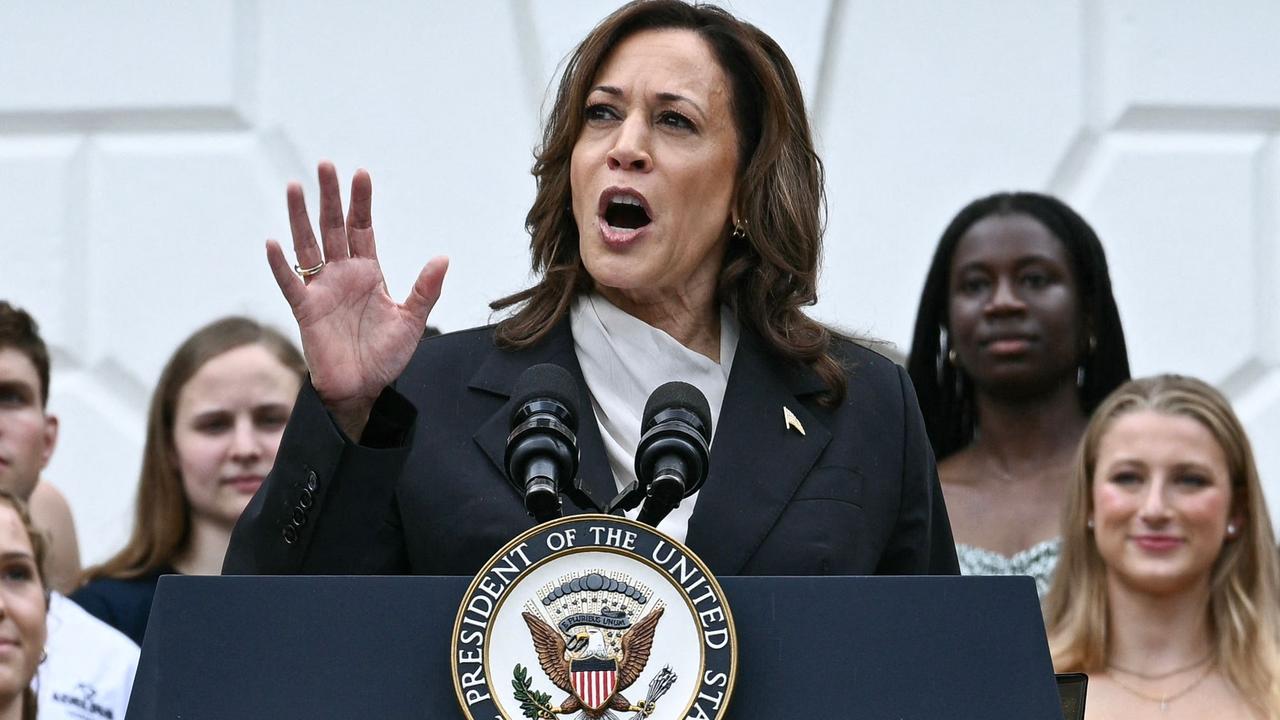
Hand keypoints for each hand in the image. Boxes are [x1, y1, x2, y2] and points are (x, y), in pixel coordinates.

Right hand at [266, 161, 447, 437]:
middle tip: (325, 165)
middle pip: (332, 228)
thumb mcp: (412, 321)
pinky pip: (290, 284)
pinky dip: (280, 265)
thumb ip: (425, 289)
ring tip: (294, 187)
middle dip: (329, 197)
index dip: (361, 203)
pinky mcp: (305, 311)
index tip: (361, 174)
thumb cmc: (386, 356)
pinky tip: (273, 243)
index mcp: (369, 273)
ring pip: (307, 246)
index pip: (362, 229)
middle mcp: (342, 275)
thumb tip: (443, 258)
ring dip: (300, 218)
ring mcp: (321, 290)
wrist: (363, 388)